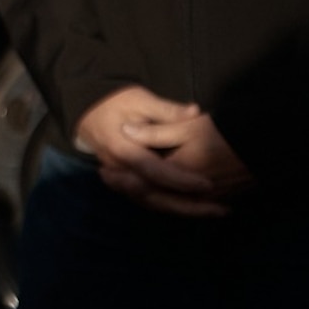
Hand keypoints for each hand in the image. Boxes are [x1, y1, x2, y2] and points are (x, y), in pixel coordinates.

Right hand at [75, 86, 230, 217]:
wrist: (87, 111)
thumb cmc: (114, 103)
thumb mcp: (139, 99)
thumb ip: (167, 109)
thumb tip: (195, 112)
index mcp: (123, 150)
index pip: (155, 171)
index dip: (181, 179)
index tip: (208, 184)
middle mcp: (121, 171)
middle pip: (155, 197)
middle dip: (188, 206)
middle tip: (221, 208)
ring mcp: (121, 179)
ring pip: (153, 202)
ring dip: (183, 209)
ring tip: (215, 210)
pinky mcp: (126, 182)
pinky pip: (149, 199)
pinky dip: (172, 204)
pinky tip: (195, 206)